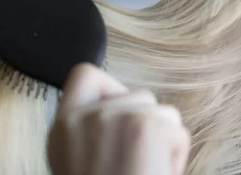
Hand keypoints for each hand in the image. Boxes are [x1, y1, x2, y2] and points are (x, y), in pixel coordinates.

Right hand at [47, 63, 189, 174]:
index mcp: (63, 128)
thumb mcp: (80, 160)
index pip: (84, 75)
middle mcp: (84, 117)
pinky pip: (177, 129)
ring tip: (145, 170)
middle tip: (135, 163)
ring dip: (164, 141)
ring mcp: (114, 117)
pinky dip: (177, 154)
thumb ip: (91, 130)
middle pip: (138, 95)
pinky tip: (156, 172)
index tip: (120, 114)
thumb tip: (121, 111)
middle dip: (148, 125)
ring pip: (163, 112)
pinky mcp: (143, 125)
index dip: (110, 88)